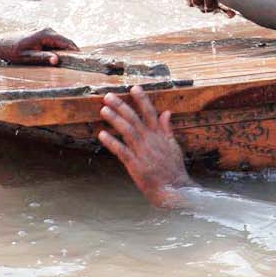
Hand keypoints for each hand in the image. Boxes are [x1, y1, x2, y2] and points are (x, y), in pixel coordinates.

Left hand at [0, 27, 78, 65]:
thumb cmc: (11, 51)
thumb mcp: (27, 58)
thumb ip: (43, 58)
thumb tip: (57, 60)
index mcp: (45, 34)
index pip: (66, 42)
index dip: (75, 51)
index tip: (83, 60)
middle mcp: (47, 29)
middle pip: (65, 41)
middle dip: (71, 52)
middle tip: (77, 64)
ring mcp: (45, 30)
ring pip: (60, 41)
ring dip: (64, 51)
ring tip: (67, 62)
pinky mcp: (43, 33)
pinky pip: (55, 41)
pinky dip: (58, 48)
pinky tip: (56, 57)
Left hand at [98, 86, 192, 207]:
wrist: (173, 189)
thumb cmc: (173, 168)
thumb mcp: (174, 145)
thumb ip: (167, 128)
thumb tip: (166, 112)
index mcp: (160, 134)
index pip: (150, 112)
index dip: (142, 99)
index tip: (134, 87)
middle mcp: (150, 140)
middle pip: (134, 118)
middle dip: (121, 106)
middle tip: (108, 96)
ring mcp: (142, 151)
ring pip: (127, 131)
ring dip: (115, 119)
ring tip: (103, 109)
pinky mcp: (135, 164)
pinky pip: (121, 151)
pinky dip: (112, 142)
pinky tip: (102, 134)